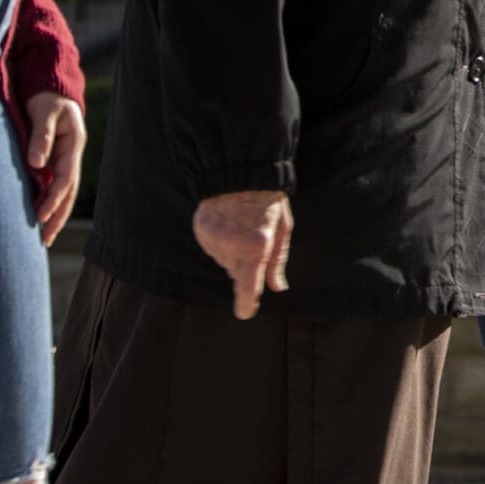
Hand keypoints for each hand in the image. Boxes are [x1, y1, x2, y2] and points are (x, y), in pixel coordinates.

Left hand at [24, 91, 85, 246]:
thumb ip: (40, 135)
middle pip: (69, 192)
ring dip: (56, 214)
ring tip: (45, 238)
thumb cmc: (46, 97)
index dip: (53, 199)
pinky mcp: (56, 160)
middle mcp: (72, 154)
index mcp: (73, 144)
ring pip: (64, 192)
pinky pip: (55, 186)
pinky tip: (41, 217)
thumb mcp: (44, 111)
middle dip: (58, 216)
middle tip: (45, 239)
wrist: (51, 86)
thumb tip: (36, 164)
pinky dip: (50, 203)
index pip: (65, 178)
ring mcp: (66, 158)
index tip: (39, 216)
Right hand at [194, 189, 292, 319]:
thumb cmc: (269, 199)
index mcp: (257, 246)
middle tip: (255, 241)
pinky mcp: (201, 230)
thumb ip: (278, 260)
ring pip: (224, 260)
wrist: (239, 169)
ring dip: (233, 252)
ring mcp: (213, 238)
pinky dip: (220, 241)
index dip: (246, 304)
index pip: (248, 287)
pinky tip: (228, 222)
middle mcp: (232, 246)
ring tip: (241, 226)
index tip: (245, 314)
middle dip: (246, 266)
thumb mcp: (283, 227)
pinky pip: (212, 247)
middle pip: (237, 273)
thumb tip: (277, 288)